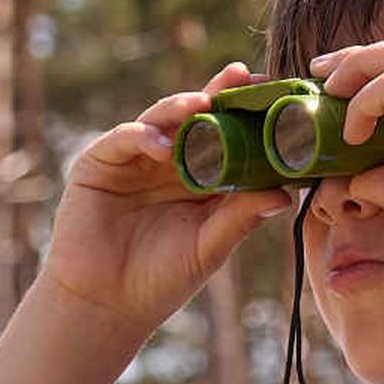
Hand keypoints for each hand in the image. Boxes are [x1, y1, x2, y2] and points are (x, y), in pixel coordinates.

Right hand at [35, 63, 295, 340]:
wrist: (106, 305)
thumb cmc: (161, 280)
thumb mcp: (210, 246)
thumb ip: (241, 217)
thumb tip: (286, 194)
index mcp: (197, 178)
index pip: (226, 136)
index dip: (246, 115)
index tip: (274, 95)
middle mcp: (167, 162)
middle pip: (195, 117)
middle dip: (218, 94)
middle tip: (243, 78)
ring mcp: (133, 159)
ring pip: (159, 119)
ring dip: (181, 107)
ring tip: (203, 102)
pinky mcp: (97, 163)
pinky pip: (123, 139)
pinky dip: (143, 137)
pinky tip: (162, 147)